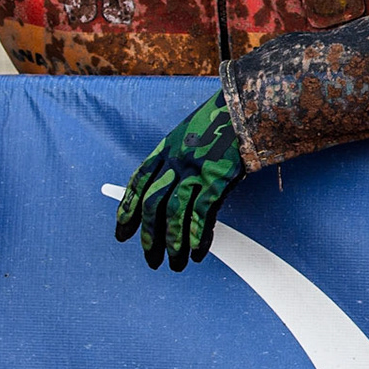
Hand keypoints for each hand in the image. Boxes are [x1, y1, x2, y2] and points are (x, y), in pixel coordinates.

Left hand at [117, 89, 245, 271]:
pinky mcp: (217, 179)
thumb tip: (174, 180)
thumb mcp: (191, 132)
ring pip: (175, 215)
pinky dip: (198, 237)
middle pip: (153, 205)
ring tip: (175, 263)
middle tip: (150, 258)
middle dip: (149, 236)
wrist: (247, 105)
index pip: (137, 184)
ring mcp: (195, 170)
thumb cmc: (224, 118)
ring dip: (173, 244)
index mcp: (166, 148)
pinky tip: (197, 252)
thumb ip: (179, 155)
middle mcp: (175, 160)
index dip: (127, 211)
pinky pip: (202, 215)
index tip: (122, 232)